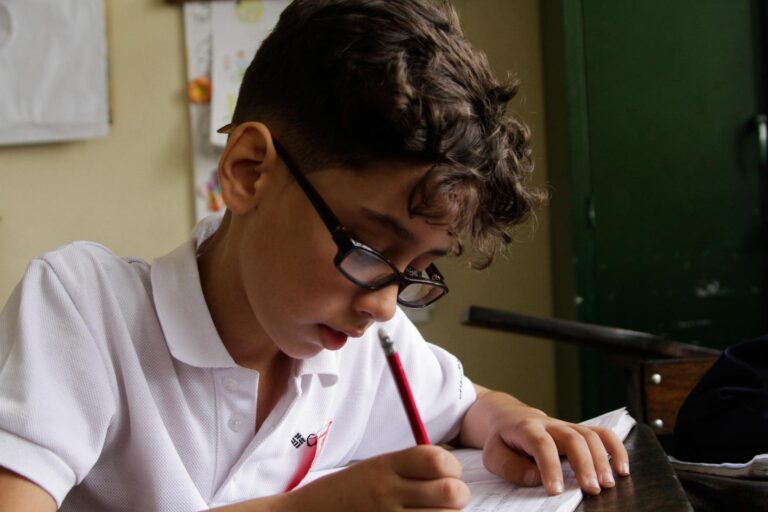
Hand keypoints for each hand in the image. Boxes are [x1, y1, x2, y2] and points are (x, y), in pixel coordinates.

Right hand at [285, 445, 469, 510]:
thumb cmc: (343, 494)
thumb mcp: (372, 469)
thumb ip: (408, 468)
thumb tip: (450, 471)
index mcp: (385, 466)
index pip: (437, 458)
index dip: (452, 466)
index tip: (447, 474)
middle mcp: (388, 493)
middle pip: (451, 492)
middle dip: (458, 496)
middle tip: (449, 500)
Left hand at [462, 388, 629, 495]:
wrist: (509, 417)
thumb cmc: (502, 440)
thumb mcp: (493, 454)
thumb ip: (511, 467)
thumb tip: (537, 478)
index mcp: (525, 428)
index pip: (541, 444)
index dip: (549, 466)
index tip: (555, 491)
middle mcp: (550, 424)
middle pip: (572, 438)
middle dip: (584, 464)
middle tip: (592, 490)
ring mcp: (567, 426)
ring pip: (590, 435)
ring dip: (602, 460)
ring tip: (608, 484)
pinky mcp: (579, 431)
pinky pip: (602, 434)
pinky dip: (616, 449)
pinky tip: (623, 469)